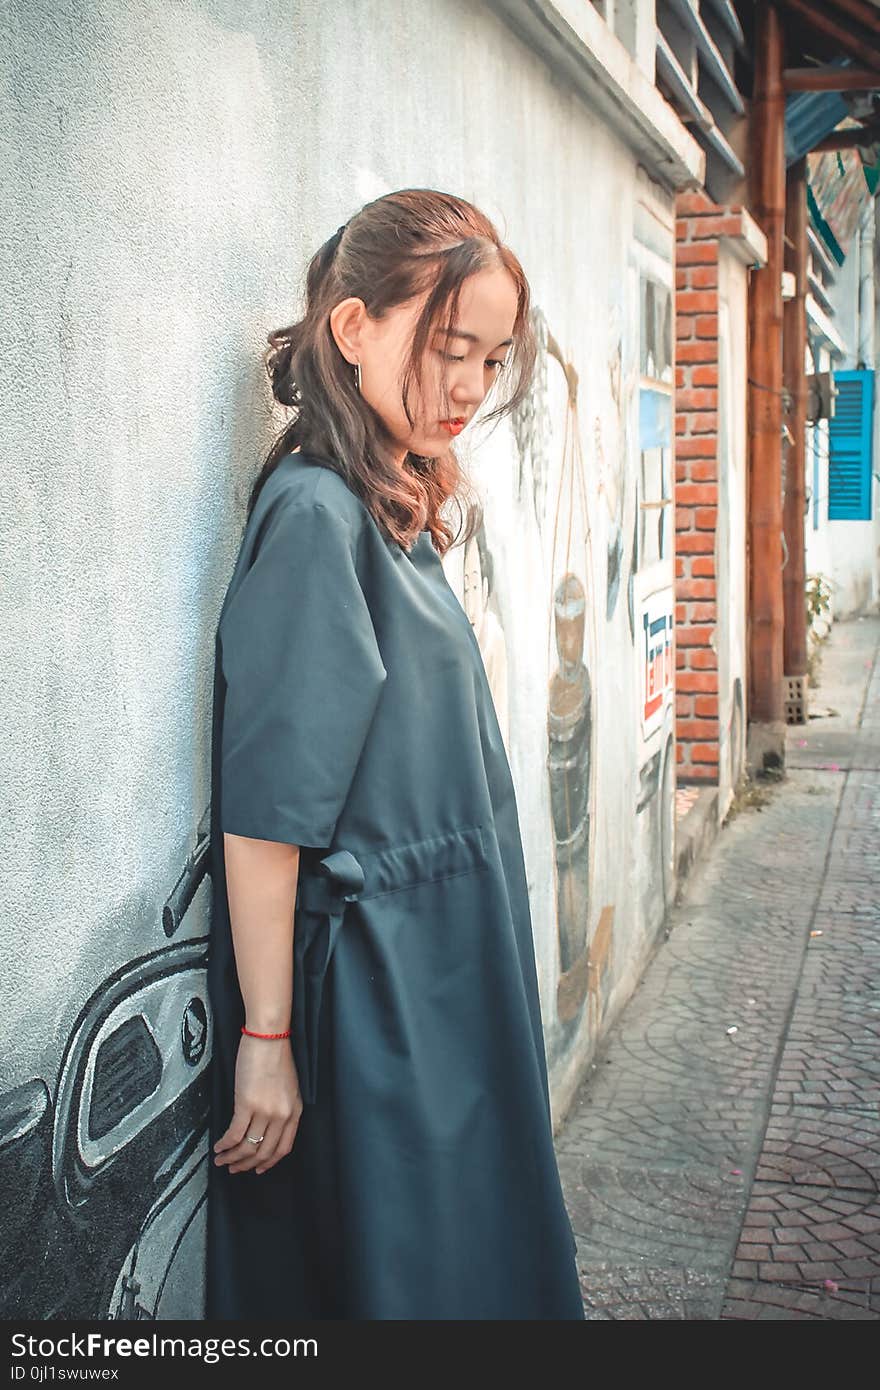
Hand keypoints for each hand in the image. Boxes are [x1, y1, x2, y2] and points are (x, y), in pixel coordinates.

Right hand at [213, 1033, 303, 1174]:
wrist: (269, 1036)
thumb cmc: (276, 1054)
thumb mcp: (288, 1086)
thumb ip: (280, 1108)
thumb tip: (265, 1126)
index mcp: (294, 1111)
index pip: (283, 1148)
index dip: (268, 1163)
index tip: (257, 1169)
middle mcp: (282, 1115)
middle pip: (264, 1152)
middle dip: (247, 1165)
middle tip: (233, 1169)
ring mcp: (265, 1111)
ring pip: (248, 1147)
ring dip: (232, 1159)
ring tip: (222, 1161)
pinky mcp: (247, 1104)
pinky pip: (235, 1134)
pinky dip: (225, 1145)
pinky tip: (218, 1147)